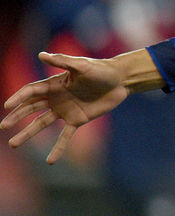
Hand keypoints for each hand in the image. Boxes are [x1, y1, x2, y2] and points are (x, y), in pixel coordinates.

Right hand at [2, 52, 129, 163]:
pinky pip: (65, 137)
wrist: (121, 80)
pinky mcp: (78, 120)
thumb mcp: (82, 65)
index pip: (31, 92)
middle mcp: (56, 98)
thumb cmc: (102, 69)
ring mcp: (66, 110)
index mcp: (55, 84)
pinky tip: (50, 161)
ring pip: (42, 124)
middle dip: (17, 116)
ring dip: (28, 133)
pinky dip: (58, 148)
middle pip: (31, 108)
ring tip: (13, 144)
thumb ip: (62, 61)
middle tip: (3, 126)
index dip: (19, 98)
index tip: (7, 106)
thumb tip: (40, 54)